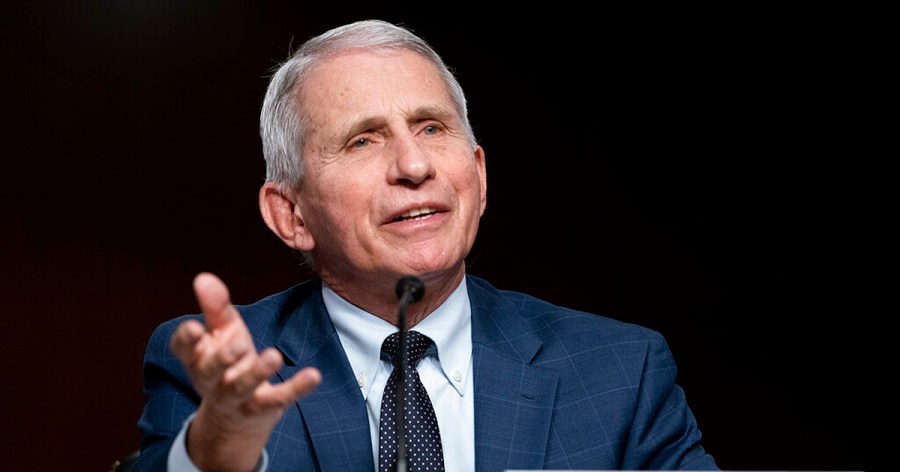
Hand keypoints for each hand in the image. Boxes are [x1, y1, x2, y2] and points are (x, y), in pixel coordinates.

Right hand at [170, 272, 320, 471]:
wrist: (236, 416)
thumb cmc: (229, 360)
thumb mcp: (223, 332)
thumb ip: (215, 307)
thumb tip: (203, 277)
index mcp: (198, 357)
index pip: (184, 349)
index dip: (187, 339)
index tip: (195, 328)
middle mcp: (211, 380)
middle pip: (210, 371)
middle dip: (223, 358)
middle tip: (239, 344)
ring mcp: (236, 398)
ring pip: (242, 387)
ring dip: (258, 372)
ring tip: (274, 356)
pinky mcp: (262, 408)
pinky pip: (279, 399)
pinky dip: (296, 388)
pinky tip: (313, 375)